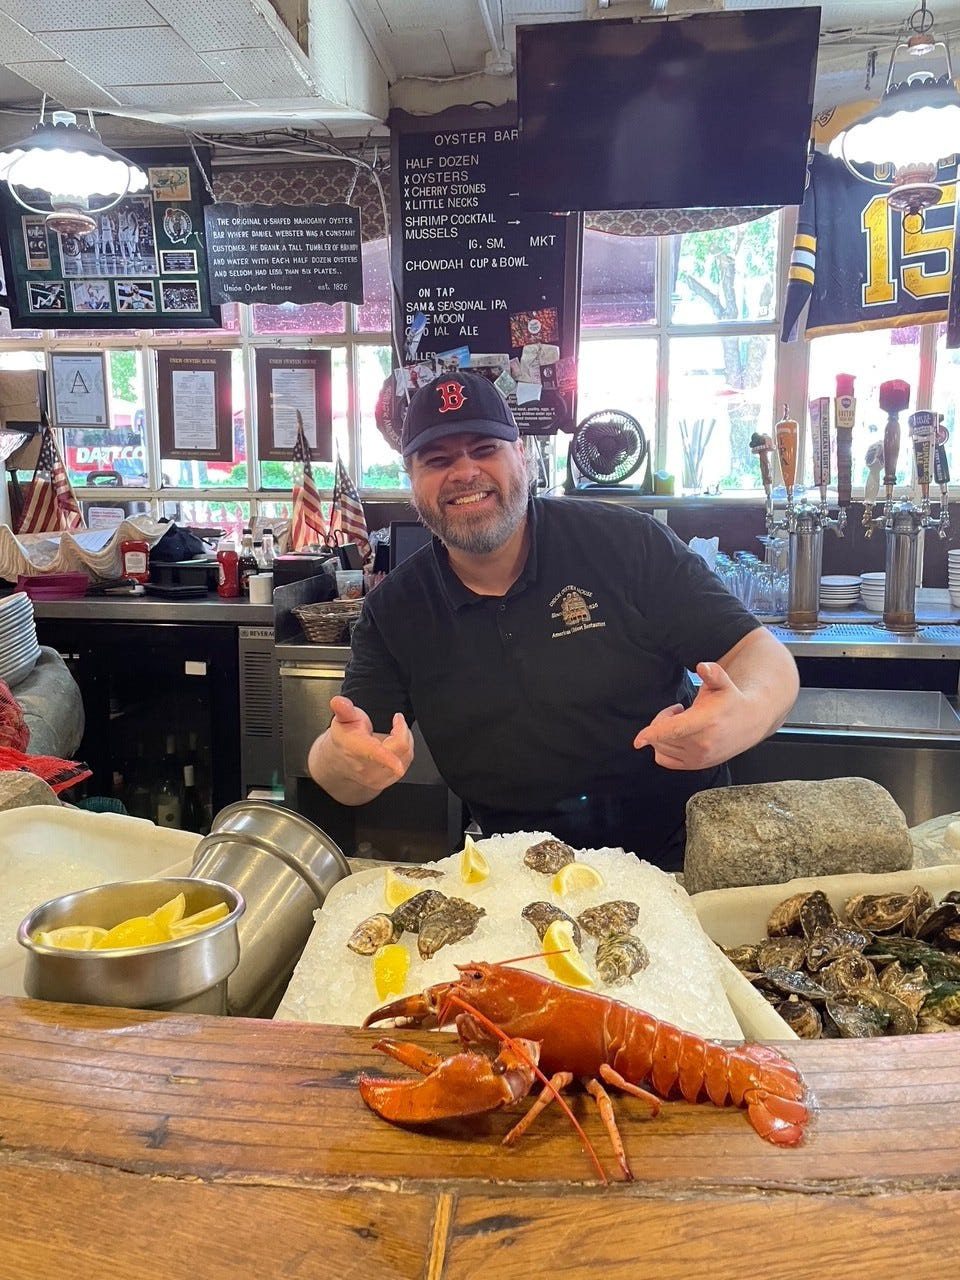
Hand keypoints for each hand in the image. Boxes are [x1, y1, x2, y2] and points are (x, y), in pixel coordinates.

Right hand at [324, 694, 413, 790]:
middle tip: (397, 719)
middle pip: (399, 748)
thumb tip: (338, 701)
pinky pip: (407, 762)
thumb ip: (344, 709)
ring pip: (406, 755)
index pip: (374, 754)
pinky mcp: (387, 781)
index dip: (387, 759)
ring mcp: (378, 778)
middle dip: (402, 729)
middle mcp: (367, 767)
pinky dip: (406, 750)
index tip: (397, 765)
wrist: (339, 761)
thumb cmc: (344, 739)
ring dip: (406, 739)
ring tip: (396, 730)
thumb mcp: (343, 719)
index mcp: (357, 749)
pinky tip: (396, 744)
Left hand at [632, 662, 749, 770]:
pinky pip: (664, 760)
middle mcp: (702, 744)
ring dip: (663, 733)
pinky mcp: (695, 765)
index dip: (655, 733)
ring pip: (661, 748)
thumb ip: (713, 673)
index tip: (638, 740)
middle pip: (663, 736)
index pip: (675, 730)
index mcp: (706, 722)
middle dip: (661, 721)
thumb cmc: (730, 700)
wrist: (749, 723)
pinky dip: (662, 748)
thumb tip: (702, 666)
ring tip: (680, 721)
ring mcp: (699, 758)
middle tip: (676, 710)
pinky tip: (677, 736)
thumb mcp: (723, 683)